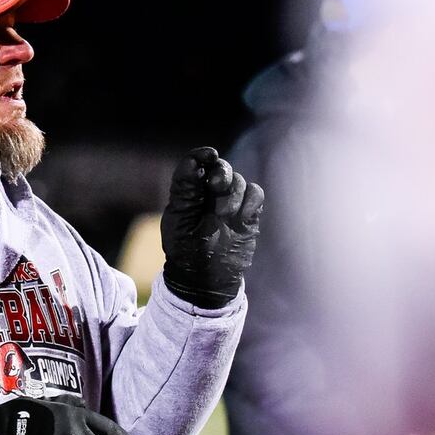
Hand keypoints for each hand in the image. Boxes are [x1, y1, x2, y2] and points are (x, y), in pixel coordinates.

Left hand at [160, 146, 263, 308]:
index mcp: (190, 193)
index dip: (203, 155)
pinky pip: (256, 195)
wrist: (206, 279)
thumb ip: (185, 190)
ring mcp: (231, 204)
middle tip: (216, 185)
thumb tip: (193, 161)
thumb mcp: (179, 220)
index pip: (198, 163)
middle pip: (222, 168)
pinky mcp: (248, 215)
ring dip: (233, 194)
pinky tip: (242, 217)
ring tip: (224, 215)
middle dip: (221, 173)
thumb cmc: (186, 250)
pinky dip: (251, 202)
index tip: (209, 155)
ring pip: (240, 182)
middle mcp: (211, 194)